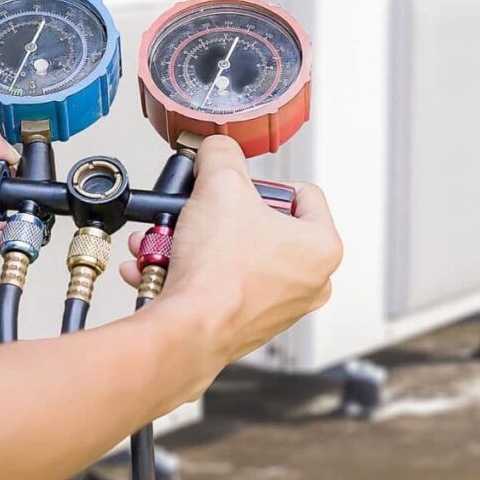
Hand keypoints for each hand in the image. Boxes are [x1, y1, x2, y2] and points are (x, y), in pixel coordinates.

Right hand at [121, 136, 341, 364]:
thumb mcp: (220, 184)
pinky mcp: (246, 325)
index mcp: (322, 247)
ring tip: (166, 238)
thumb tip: (217, 148)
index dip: (263, 183)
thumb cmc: (219, 271)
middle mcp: (309, 282)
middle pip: (262, 226)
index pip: (302, 193)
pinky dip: (187, 273)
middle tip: (199, 212)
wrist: (188, 331)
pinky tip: (157, 266)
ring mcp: (278, 308)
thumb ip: (222, 154)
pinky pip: (216, 285)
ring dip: (194, 243)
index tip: (238, 188)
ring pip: (232, 255)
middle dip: (218, 216)